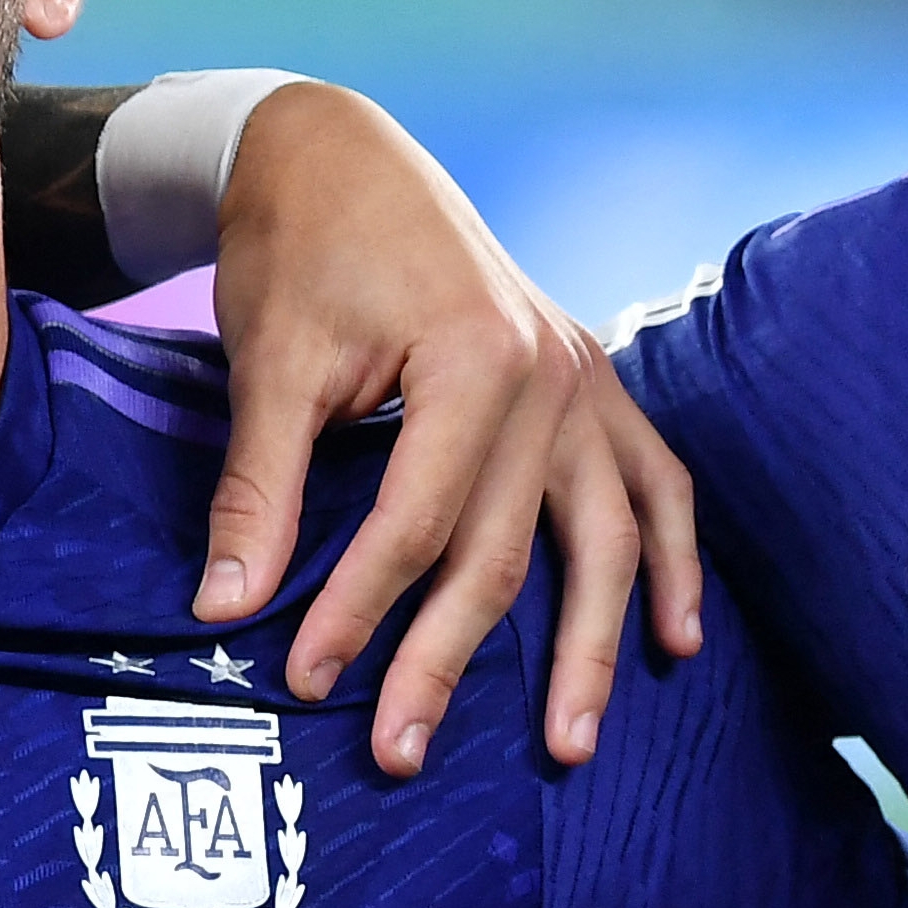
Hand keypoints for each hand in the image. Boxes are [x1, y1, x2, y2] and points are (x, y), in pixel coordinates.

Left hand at [190, 83, 705, 777]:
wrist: (341, 154)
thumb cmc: (303, 248)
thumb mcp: (271, 361)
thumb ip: (260, 487)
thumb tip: (228, 607)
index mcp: (477, 359)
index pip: (418, 522)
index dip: (359, 609)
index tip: (304, 679)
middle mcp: (552, 372)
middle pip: (507, 549)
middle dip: (450, 660)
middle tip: (401, 752)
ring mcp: (585, 377)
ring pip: (609, 535)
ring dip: (593, 643)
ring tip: (571, 743)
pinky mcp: (592, 381)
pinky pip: (657, 481)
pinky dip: (676, 559)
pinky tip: (679, 636)